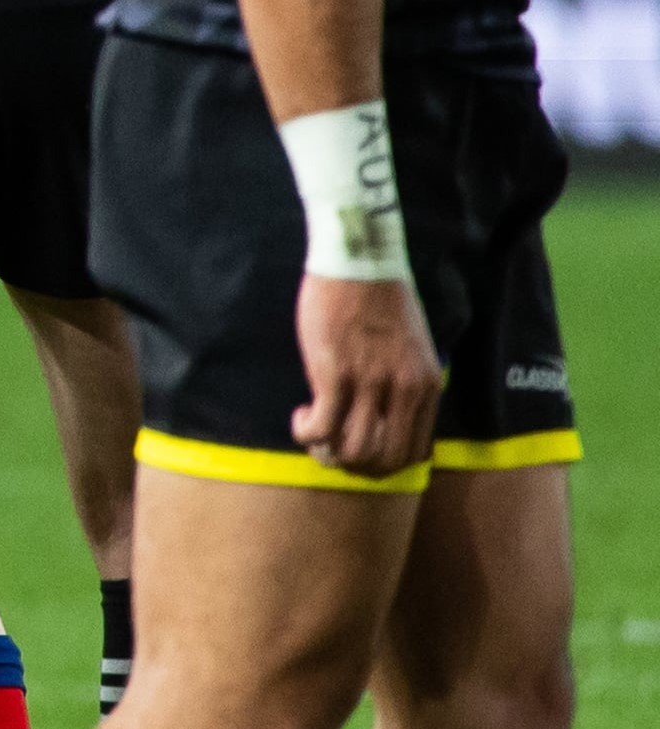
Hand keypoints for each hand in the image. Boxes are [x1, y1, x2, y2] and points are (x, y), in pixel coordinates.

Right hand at [289, 269, 446, 475]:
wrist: (360, 262)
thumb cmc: (382, 299)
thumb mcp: (413, 348)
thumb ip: (406, 383)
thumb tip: (385, 415)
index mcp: (426, 386)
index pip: (414, 452)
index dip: (382, 463)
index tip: (359, 448)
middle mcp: (404, 390)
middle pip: (384, 459)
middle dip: (354, 465)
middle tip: (331, 450)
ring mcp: (370, 383)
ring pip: (352, 449)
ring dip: (327, 452)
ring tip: (313, 433)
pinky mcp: (334, 373)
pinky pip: (322, 426)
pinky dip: (307, 432)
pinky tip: (301, 417)